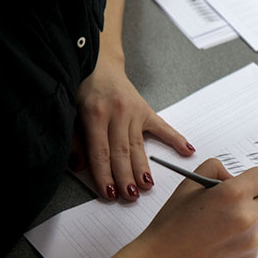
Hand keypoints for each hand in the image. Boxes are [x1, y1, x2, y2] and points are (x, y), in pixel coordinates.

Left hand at [75, 55, 194, 200]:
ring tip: (147, 185)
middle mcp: (117, 113)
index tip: (109, 193)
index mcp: (95, 114)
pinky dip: (176, 139)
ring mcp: (134, 112)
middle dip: (126, 177)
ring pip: (138, 146)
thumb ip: (76, 140)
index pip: (100, 152)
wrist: (98, 62)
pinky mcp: (146, 110)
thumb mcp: (71, 111)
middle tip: (131, 195)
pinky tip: (187, 150)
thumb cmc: (83, 88)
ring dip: (144, 168)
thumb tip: (80, 166)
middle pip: (122, 152)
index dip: (104, 174)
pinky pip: (163, 127)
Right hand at [131, 158, 257, 257]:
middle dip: (253, 199)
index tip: (246, 183)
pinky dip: (240, 240)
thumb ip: (214, 170)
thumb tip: (231, 176)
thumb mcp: (187, 185)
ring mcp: (250, 241)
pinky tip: (217, 243)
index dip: (255, 178)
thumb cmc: (171, 226)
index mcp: (233, 194)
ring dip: (246, 221)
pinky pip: (252, 242)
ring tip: (217, 227)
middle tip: (229, 205)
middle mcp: (247, 217)